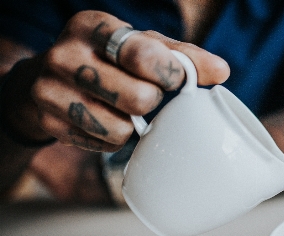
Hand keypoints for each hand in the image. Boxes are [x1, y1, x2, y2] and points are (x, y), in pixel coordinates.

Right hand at [3, 10, 229, 150]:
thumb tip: (222, 71)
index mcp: (93, 27)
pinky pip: (102, 145)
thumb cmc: (108, 62)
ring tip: (122, 110)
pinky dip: (111, 139)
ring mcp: (51, 91)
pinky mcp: (49, 123)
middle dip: (152, 102)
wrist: (45, 81)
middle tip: (146, 96)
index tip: (179, 81)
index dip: (172, 74)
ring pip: (119, 129)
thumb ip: (182, 57)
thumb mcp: (141, 47)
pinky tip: (103, 121)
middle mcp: (65, 55)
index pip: (144, 55)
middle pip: (139, 98)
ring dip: (131, 126)